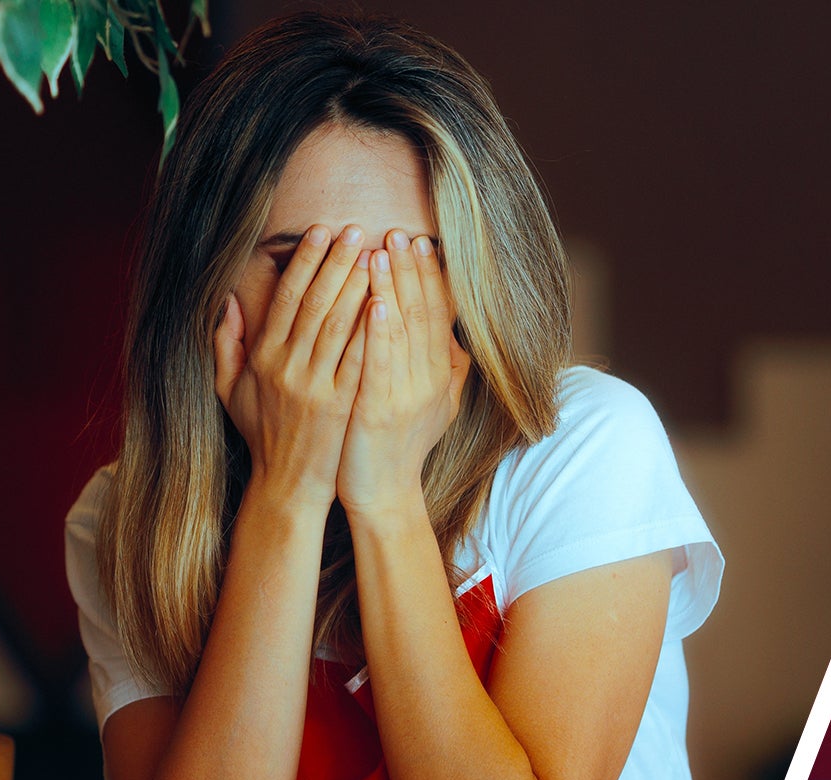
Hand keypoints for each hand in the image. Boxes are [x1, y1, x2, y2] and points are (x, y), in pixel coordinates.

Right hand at [215, 225, 371, 511]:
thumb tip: (229, 301)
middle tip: (356, 229)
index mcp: (264, 358)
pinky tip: (388, 303)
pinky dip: (373, 330)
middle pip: (316, 303)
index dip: (305, 261)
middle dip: (336, 262)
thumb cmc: (262, 433)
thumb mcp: (230, 390)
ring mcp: (316, 386)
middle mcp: (288, 367)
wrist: (286, 484)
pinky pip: (360, 359)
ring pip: (339, 325)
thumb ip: (226, 344)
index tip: (320, 231)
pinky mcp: (342, 404)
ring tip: (376, 254)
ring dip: (358, 286)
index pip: (287, 298)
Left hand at [336, 229, 470, 517]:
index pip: (436, 315)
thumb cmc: (399, 447)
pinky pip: (380, 364)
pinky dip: (379, 332)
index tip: (418, 243)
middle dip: (410, 272)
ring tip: (381, 252)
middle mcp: (428, 381)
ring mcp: (406, 396)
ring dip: (392, 289)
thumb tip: (456, 337)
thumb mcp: (434, 406)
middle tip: (400, 233)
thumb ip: (446, 369)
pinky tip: (374, 303)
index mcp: (438, 375)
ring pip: (401, 332)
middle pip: (421, 315)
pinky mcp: (379, 411)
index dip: (427, 278)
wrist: (383, 494)